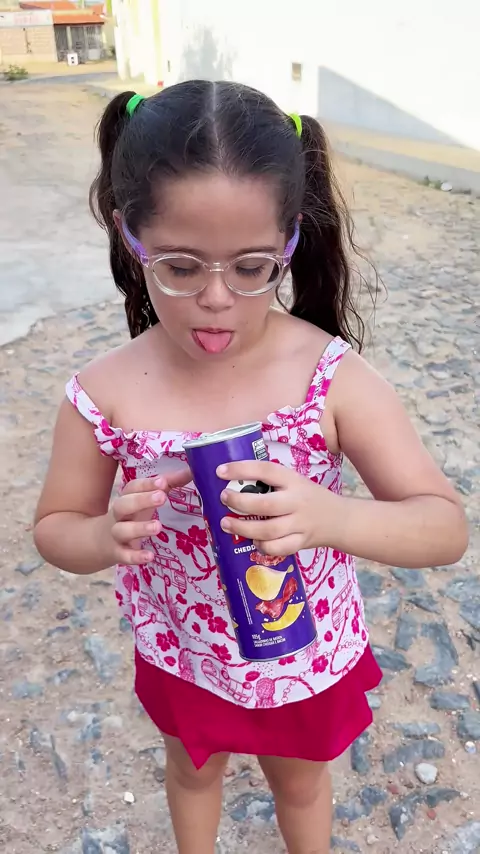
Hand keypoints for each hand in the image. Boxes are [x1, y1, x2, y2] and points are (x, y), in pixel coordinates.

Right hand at [108, 469, 190, 564]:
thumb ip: (169, 484)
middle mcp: (120, 515)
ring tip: (157, 527)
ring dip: (139, 528)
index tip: (162, 481)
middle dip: (141, 500)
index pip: (132, 487)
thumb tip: (191, 471)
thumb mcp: (147, 500)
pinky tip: (149, 556)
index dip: (146, 484)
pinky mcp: (117, 553)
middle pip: (124, 505)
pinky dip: (135, 556)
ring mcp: (117, 534)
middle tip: (161, 497)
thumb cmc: (132, 516)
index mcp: (127, 498)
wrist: (98, 542)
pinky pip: (124, 555)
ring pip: (122, 530)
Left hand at [217, 461, 340, 555]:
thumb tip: (232, 482)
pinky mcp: (301, 542)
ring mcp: (300, 524)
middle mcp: (297, 502)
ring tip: (226, 523)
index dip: (242, 469)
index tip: (220, 471)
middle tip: (223, 498)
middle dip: (239, 502)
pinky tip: (253, 540)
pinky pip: (278, 548)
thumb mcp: (294, 482)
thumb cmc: (309, 497)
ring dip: (244, 528)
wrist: (339, 519)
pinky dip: (263, 546)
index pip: (266, 471)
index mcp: (294, 481)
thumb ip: (270, 483)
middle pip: (265, 504)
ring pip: (268, 530)